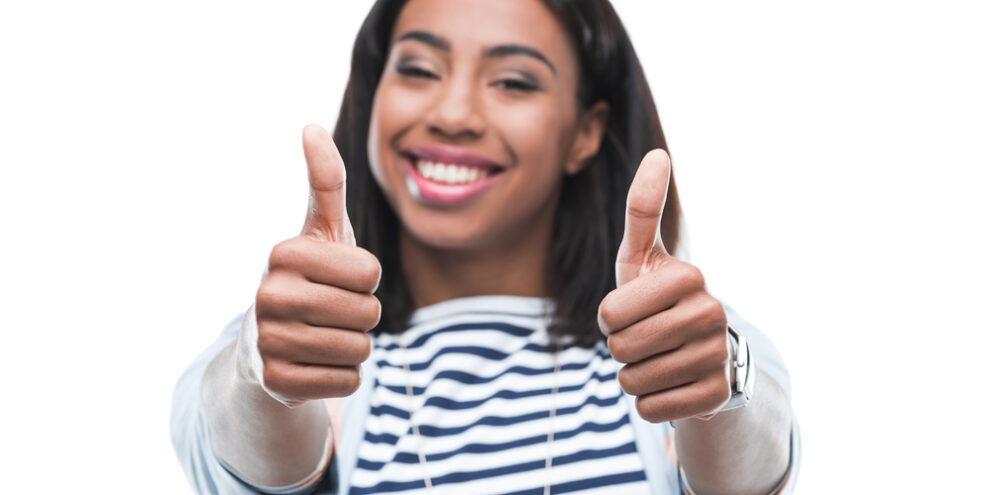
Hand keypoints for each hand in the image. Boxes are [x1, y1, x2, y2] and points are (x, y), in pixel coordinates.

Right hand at [250, 124, 381, 406]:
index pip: (370, 272)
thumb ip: (325, 181)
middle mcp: (267, 296)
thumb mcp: (322, 231)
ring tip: (323, 336)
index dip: (365, 279)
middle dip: (363, 315)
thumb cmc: (308, 279)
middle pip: (368, 313)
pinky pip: (347, 382)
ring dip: (354, 346)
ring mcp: (268, 343)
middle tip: (331, 311)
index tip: (336, 278)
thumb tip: (310, 126)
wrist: (267, 345)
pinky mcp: (277, 384)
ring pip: (359, 350)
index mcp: (283, 253)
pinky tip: (314, 364)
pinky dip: (342, 376)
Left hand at [598, 149, 731, 422]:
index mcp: (689, 276)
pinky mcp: (718, 396)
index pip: (610, 312)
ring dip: (633, 376)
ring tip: (657, 360)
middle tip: (643, 338)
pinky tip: (670, 385)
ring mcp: (718, 356)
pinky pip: (651, 409)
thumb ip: (642, 209)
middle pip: (621, 348)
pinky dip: (649, 403)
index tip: (629, 309)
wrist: (699, 354)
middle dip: (619, 348)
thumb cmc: (657, 300)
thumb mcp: (642, 257)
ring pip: (633, 382)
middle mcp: (712, 313)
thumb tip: (658, 153)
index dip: (608, 317)